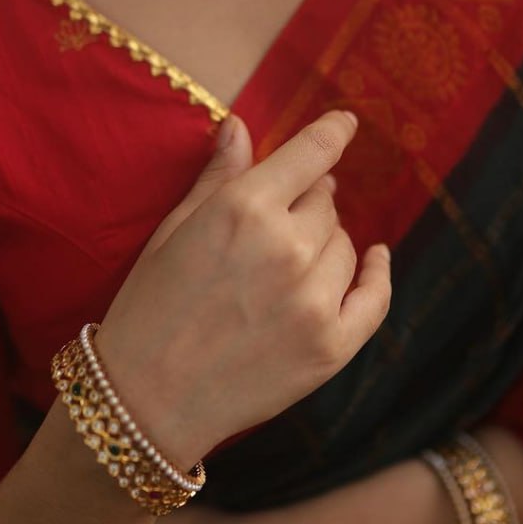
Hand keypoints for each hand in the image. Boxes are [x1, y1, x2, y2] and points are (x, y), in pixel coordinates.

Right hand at [97, 110, 392, 468]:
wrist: (145, 400)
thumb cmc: (150, 307)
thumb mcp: (174, 231)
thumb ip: (217, 176)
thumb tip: (240, 124)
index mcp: (244, 209)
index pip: (312, 154)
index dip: (333, 133)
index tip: (346, 123)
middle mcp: (287, 247)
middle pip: (325, 204)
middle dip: (306, 204)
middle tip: (275, 226)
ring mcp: (314, 300)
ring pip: (345, 246)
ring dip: (324, 245)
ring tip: (284, 267)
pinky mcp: (331, 346)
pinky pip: (374, 295)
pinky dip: (377, 273)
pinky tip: (376, 259)